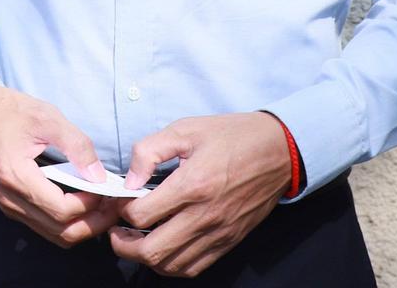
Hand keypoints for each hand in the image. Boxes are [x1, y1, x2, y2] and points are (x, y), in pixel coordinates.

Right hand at [0, 85, 117, 247]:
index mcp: (17, 177)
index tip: (109, 188)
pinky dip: (67, 221)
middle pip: (61, 231)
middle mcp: (10, 200)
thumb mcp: (47, 117)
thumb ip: (76, 145)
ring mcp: (9, 205)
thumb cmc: (9, 110)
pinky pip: (44, 225)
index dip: (91, 204)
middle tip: (115, 205)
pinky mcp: (11, 204)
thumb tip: (99, 175)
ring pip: (54, 234)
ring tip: (103, 206)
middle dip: (94, 223)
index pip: (63, 210)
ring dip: (82, 225)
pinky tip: (83, 204)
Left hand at [109, 112, 292, 277]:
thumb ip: (150, 150)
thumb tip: (129, 178)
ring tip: (136, 240)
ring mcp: (218, 233)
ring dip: (145, 258)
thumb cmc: (232, 136)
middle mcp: (205, 215)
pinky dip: (171, 265)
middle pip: (152, 251)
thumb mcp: (186, 129)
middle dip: (123, 245)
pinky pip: (193, 267)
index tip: (120, 200)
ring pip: (171, 265)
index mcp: (192, 185)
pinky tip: (163, 248)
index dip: (122, 210)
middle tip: (117, 231)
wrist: (279, 150)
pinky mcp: (228, 241)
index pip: (142, 215)